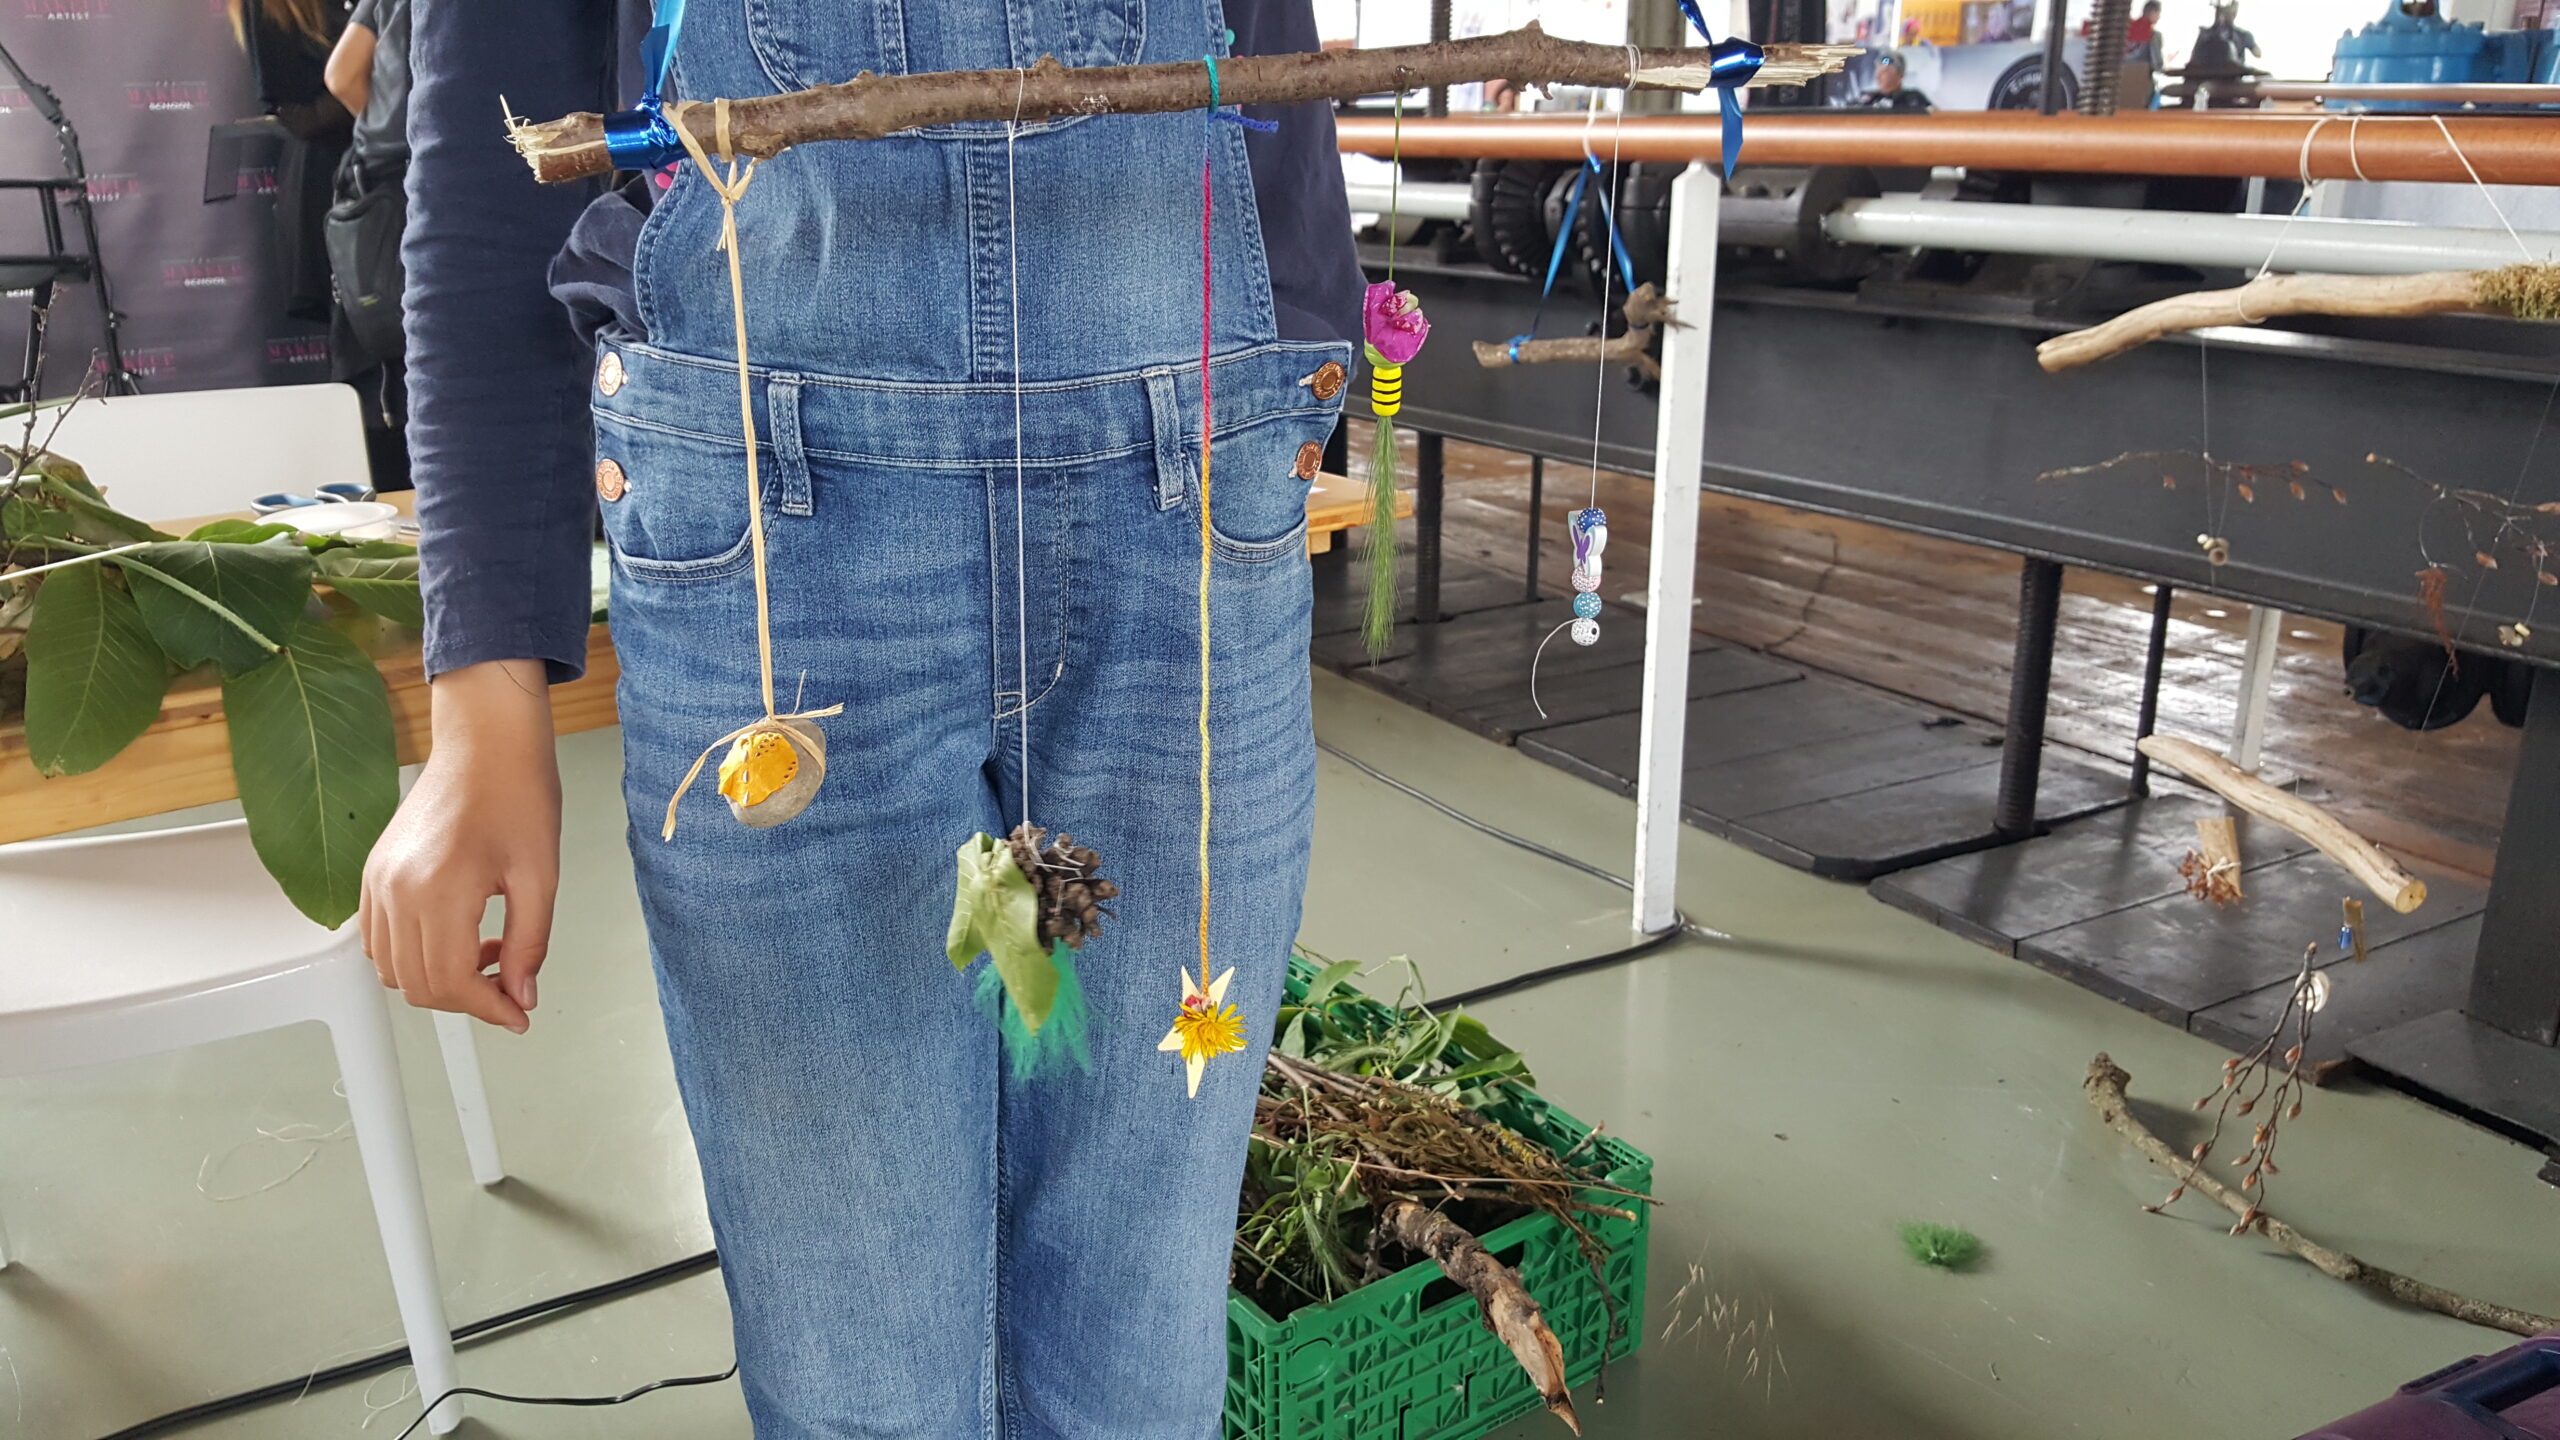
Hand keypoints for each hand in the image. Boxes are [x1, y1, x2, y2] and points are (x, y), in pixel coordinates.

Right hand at [360, 658, 561, 1032]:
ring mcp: (377, 881)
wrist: (486, 743)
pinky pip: (378, 938)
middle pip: (417, 984)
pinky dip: (414, 954)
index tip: (519, 1014)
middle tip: (511, 987)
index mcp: (438, 891)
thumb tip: (521, 997)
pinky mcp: (373, 872)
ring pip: (392, 968)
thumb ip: (529, 944)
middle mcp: (395, 891)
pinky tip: (460, 934)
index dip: (488, 1009)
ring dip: (439, 979)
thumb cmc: (518, 795)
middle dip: (466, 999)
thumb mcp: (540, 876)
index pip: (450, 983)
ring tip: (490, 953)